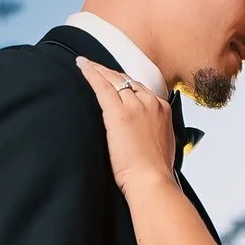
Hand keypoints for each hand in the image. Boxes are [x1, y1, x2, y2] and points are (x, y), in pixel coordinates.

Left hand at [76, 56, 178, 197]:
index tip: (116, 82)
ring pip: (114, 79)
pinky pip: (102, 86)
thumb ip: (154, 129)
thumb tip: (145, 130)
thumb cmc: (155, 170)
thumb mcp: (163, 143)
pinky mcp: (118, 112)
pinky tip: (81, 66)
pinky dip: (90, 73)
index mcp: (163, 109)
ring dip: (99, 71)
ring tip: (86, 65)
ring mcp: (135, 105)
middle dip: (111, 74)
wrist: (151, 180)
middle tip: (97, 68)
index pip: (141, 89)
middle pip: (127, 81)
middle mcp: (150, 102)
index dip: (125, 84)